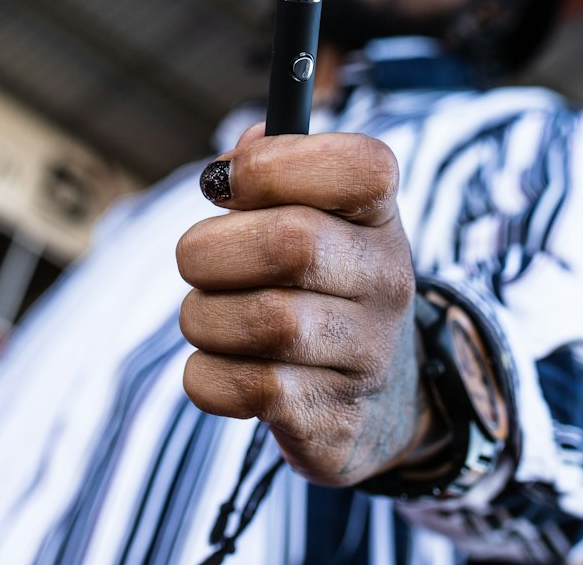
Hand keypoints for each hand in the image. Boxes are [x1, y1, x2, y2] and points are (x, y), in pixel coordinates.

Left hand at [177, 124, 429, 486]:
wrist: (380, 400)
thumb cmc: (319, 285)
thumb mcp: (314, 218)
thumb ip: (272, 170)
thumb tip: (229, 166)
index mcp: (381, 218)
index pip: (361, 167)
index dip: (275, 164)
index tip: (224, 183)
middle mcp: (388, 281)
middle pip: (292, 243)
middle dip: (212, 247)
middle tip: (193, 258)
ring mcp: (368, 355)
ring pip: (262, 322)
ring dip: (204, 315)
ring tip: (208, 316)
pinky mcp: (335, 419)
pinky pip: (245, 388)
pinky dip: (207, 375)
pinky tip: (220, 365)